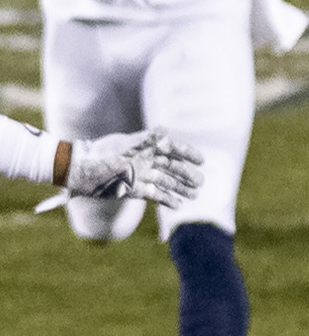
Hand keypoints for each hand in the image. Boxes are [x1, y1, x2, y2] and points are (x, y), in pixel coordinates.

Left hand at [64, 127, 200, 205]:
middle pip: (172, 168)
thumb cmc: (101, 155)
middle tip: (200, 183)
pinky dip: (166, 200)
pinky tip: (178, 205)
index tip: (201, 160)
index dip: (188, 154)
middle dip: (187, 175)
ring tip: (194, 195)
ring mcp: (141, 176)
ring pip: (166, 182)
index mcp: (145, 149)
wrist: (79, 170)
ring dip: (181, 188)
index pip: (172, 149)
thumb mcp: (123, 146)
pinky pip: (154, 195)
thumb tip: (165, 130)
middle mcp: (146, 162)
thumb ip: (145, 139)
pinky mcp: (134, 190)